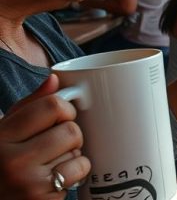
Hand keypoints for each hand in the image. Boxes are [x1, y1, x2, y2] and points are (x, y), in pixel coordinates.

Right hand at [0, 75, 91, 199]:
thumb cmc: (2, 162)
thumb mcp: (5, 131)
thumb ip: (29, 106)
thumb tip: (55, 79)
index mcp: (1, 137)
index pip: (52, 106)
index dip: (64, 109)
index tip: (60, 116)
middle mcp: (12, 160)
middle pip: (71, 130)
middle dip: (70, 135)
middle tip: (56, 144)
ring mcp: (28, 183)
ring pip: (78, 152)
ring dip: (72, 155)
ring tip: (52, 162)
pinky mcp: (43, 199)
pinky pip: (79, 172)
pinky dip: (75, 174)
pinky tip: (56, 178)